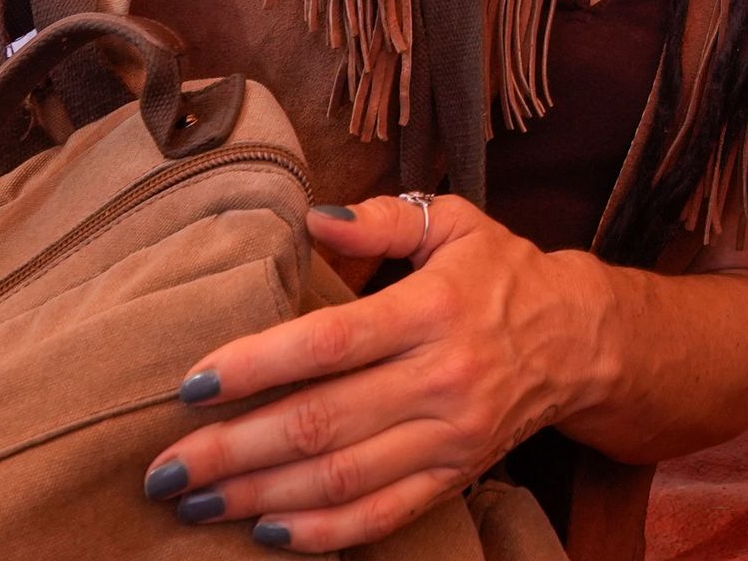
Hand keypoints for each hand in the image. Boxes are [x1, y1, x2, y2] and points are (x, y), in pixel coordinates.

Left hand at [146, 194, 608, 552]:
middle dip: (234, 449)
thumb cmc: (502, 274)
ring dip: (259, 496)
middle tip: (165, 466)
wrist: (582, 341)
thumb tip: (312, 218)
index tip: (191, 384)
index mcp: (432, 309)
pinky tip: (264, 532)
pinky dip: (322, 533)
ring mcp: (449, 437)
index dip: (255, 366)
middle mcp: (441, 379)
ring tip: (195, 502)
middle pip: (322, 423)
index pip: (329, 343)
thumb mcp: (452, 224)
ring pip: (342, 477)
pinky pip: (383, 515)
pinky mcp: (455, 477)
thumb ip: (380, 220)